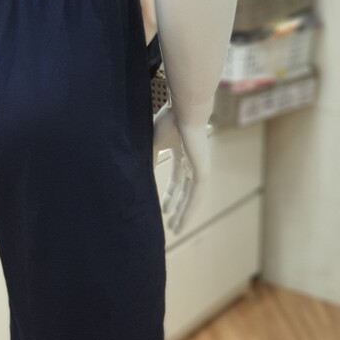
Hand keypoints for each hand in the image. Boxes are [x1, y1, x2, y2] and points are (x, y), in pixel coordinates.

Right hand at [152, 103, 210, 235]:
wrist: (185, 110)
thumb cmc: (170, 120)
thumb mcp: (154, 144)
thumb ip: (149, 159)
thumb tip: (137, 175)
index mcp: (182, 154)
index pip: (176, 179)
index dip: (170, 195)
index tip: (163, 209)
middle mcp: (192, 163)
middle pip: (185, 192)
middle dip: (178, 208)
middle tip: (172, 226)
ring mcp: (199, 168)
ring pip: (192, 198)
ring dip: (184, 214)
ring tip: (177, 229)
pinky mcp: (202, 171)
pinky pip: (196, 196)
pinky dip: (189, 210)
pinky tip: (183, 222)